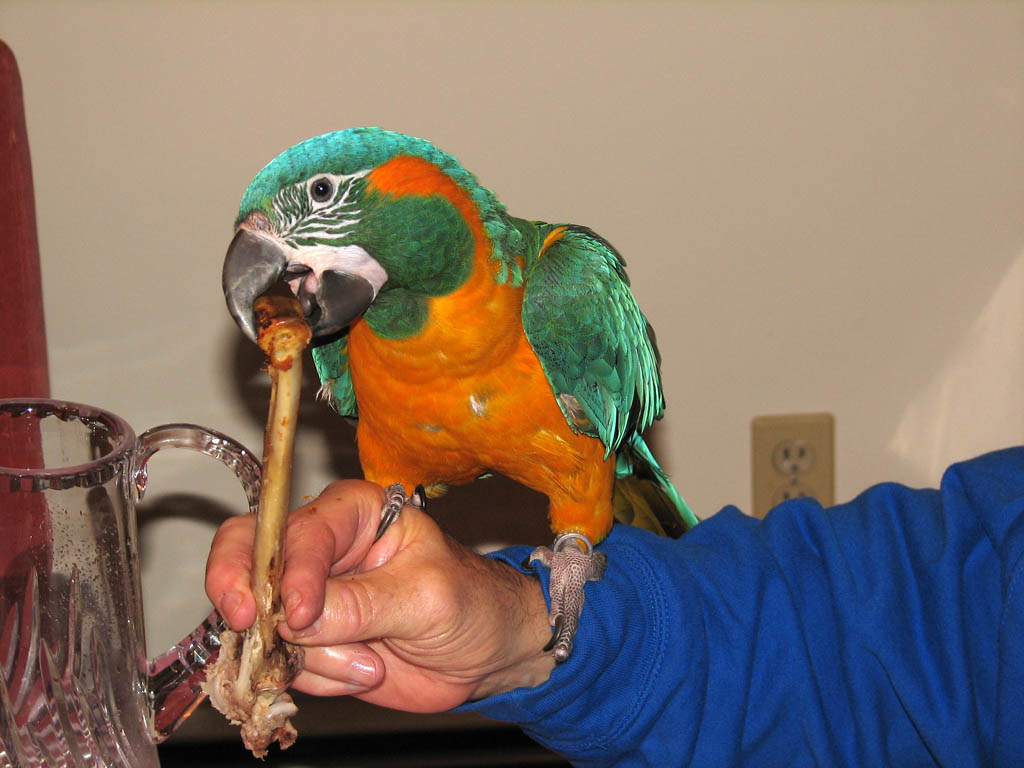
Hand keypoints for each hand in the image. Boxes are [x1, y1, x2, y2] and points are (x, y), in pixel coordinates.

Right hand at [205, 480, 553, 711]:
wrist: (486, 654)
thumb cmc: (470, 602)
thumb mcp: (426, 597)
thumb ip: (362, 604)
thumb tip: (298, 618)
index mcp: (356, 512)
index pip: (301, 530)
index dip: (291, 570)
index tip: (301, 613)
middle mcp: (324, 547)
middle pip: (247, 552)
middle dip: (237, 589)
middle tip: (246, 625)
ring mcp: (310, 596)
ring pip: (263, 622)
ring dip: (309, 656)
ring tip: (371, 664)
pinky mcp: (308, 642)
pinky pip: (282, 663)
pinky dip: (315, 679)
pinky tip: (364, 673)